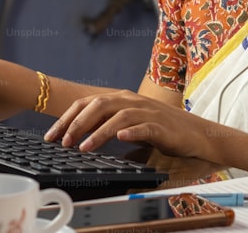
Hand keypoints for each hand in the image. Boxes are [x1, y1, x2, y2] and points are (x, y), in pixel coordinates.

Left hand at [44, 89, 217, 159]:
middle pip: (98, 106)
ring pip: (117, 116)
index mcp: (121, 100)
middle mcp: (132, 101)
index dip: (67, 118)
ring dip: (98, 132)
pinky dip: (130, 132)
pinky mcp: (161, 126)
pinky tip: (120, 139)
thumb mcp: (130, 126)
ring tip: (83, 148)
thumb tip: (80, 139)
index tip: (50, 136)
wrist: (196, 133)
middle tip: (61, 142)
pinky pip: (143, 127)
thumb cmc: (161, 131)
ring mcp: (147, 112)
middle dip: (76, 123)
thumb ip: (108, 126)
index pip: (87, 104)